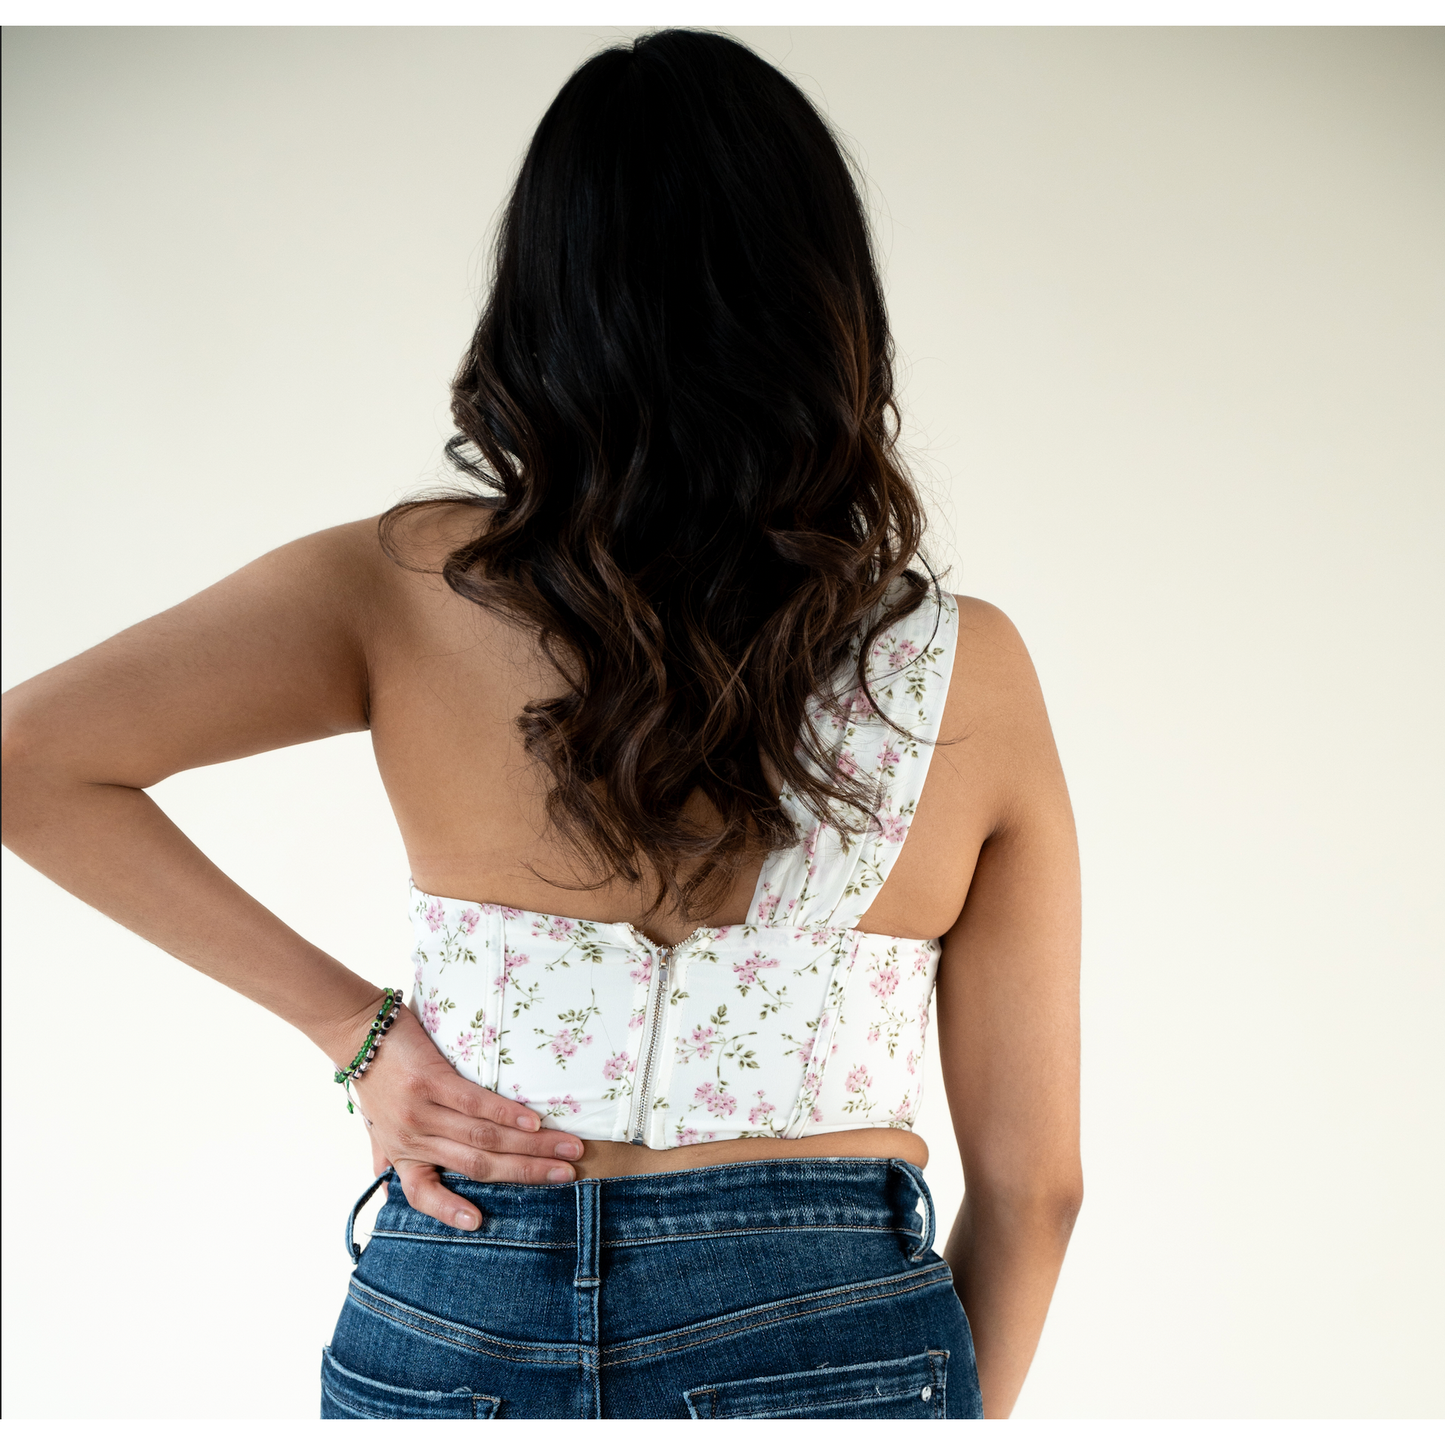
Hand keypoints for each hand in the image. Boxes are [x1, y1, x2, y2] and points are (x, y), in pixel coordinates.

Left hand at [346, 1000, 583, 1230]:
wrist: (356, 1032)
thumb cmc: (373, 1078)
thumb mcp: (374, 1124)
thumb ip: (385, 1154)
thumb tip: (383, 1181)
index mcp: (402, 1154)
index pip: (423, 1195)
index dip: (450, 1212)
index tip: (479, 1224)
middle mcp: (413, 1139)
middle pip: (476, 1165)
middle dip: (526, 1172)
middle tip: (566, 1175)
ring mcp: (422, 1111)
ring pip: (483, 1137)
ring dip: (531, 1145)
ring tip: (566, 1148)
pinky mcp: (430, 1080)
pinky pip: (474, 1103)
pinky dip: (507, 1114)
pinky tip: (534, 1121)